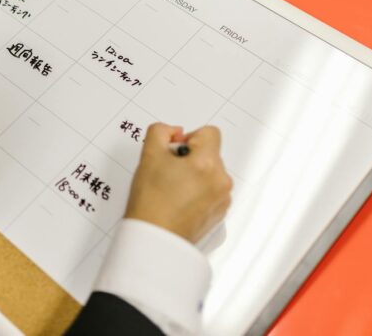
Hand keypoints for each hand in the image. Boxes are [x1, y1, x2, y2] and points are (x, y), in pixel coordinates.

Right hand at [124, 123, 232, 243]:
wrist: (154, 238)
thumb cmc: (151, 202)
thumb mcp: (148, 155)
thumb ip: (161, 132)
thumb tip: (174, 132)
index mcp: (208, 163)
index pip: (210, 133)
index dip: (189, 138)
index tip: (175, 152)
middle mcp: (221, 181)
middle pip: (210, 153)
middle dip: (190, 158)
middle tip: (168, 173)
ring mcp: (222, 199)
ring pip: (210, 173)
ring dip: (195, 175)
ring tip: (172, 190)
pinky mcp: (219, 213)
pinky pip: (211, 191)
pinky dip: (198, 192)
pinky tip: (179, 201)